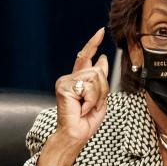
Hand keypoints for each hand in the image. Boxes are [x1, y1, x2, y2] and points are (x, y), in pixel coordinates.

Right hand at [55, 27, 110, 141]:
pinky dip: (91, 101)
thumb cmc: (86, 121)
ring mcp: (65, 81)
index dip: (93, 43)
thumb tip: (102, 58)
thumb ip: (101, 79)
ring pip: (95, 78)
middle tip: (93, 105)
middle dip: (102, 90)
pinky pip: (89, 87)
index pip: (85, 56)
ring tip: (86, 107)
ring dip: (97, 96)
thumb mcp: (100, 97)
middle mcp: (69, 78)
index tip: (100, 31)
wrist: (76, 135)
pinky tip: (82, 108)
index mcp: (77, 79)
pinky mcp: (64, 87)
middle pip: (98, 71)